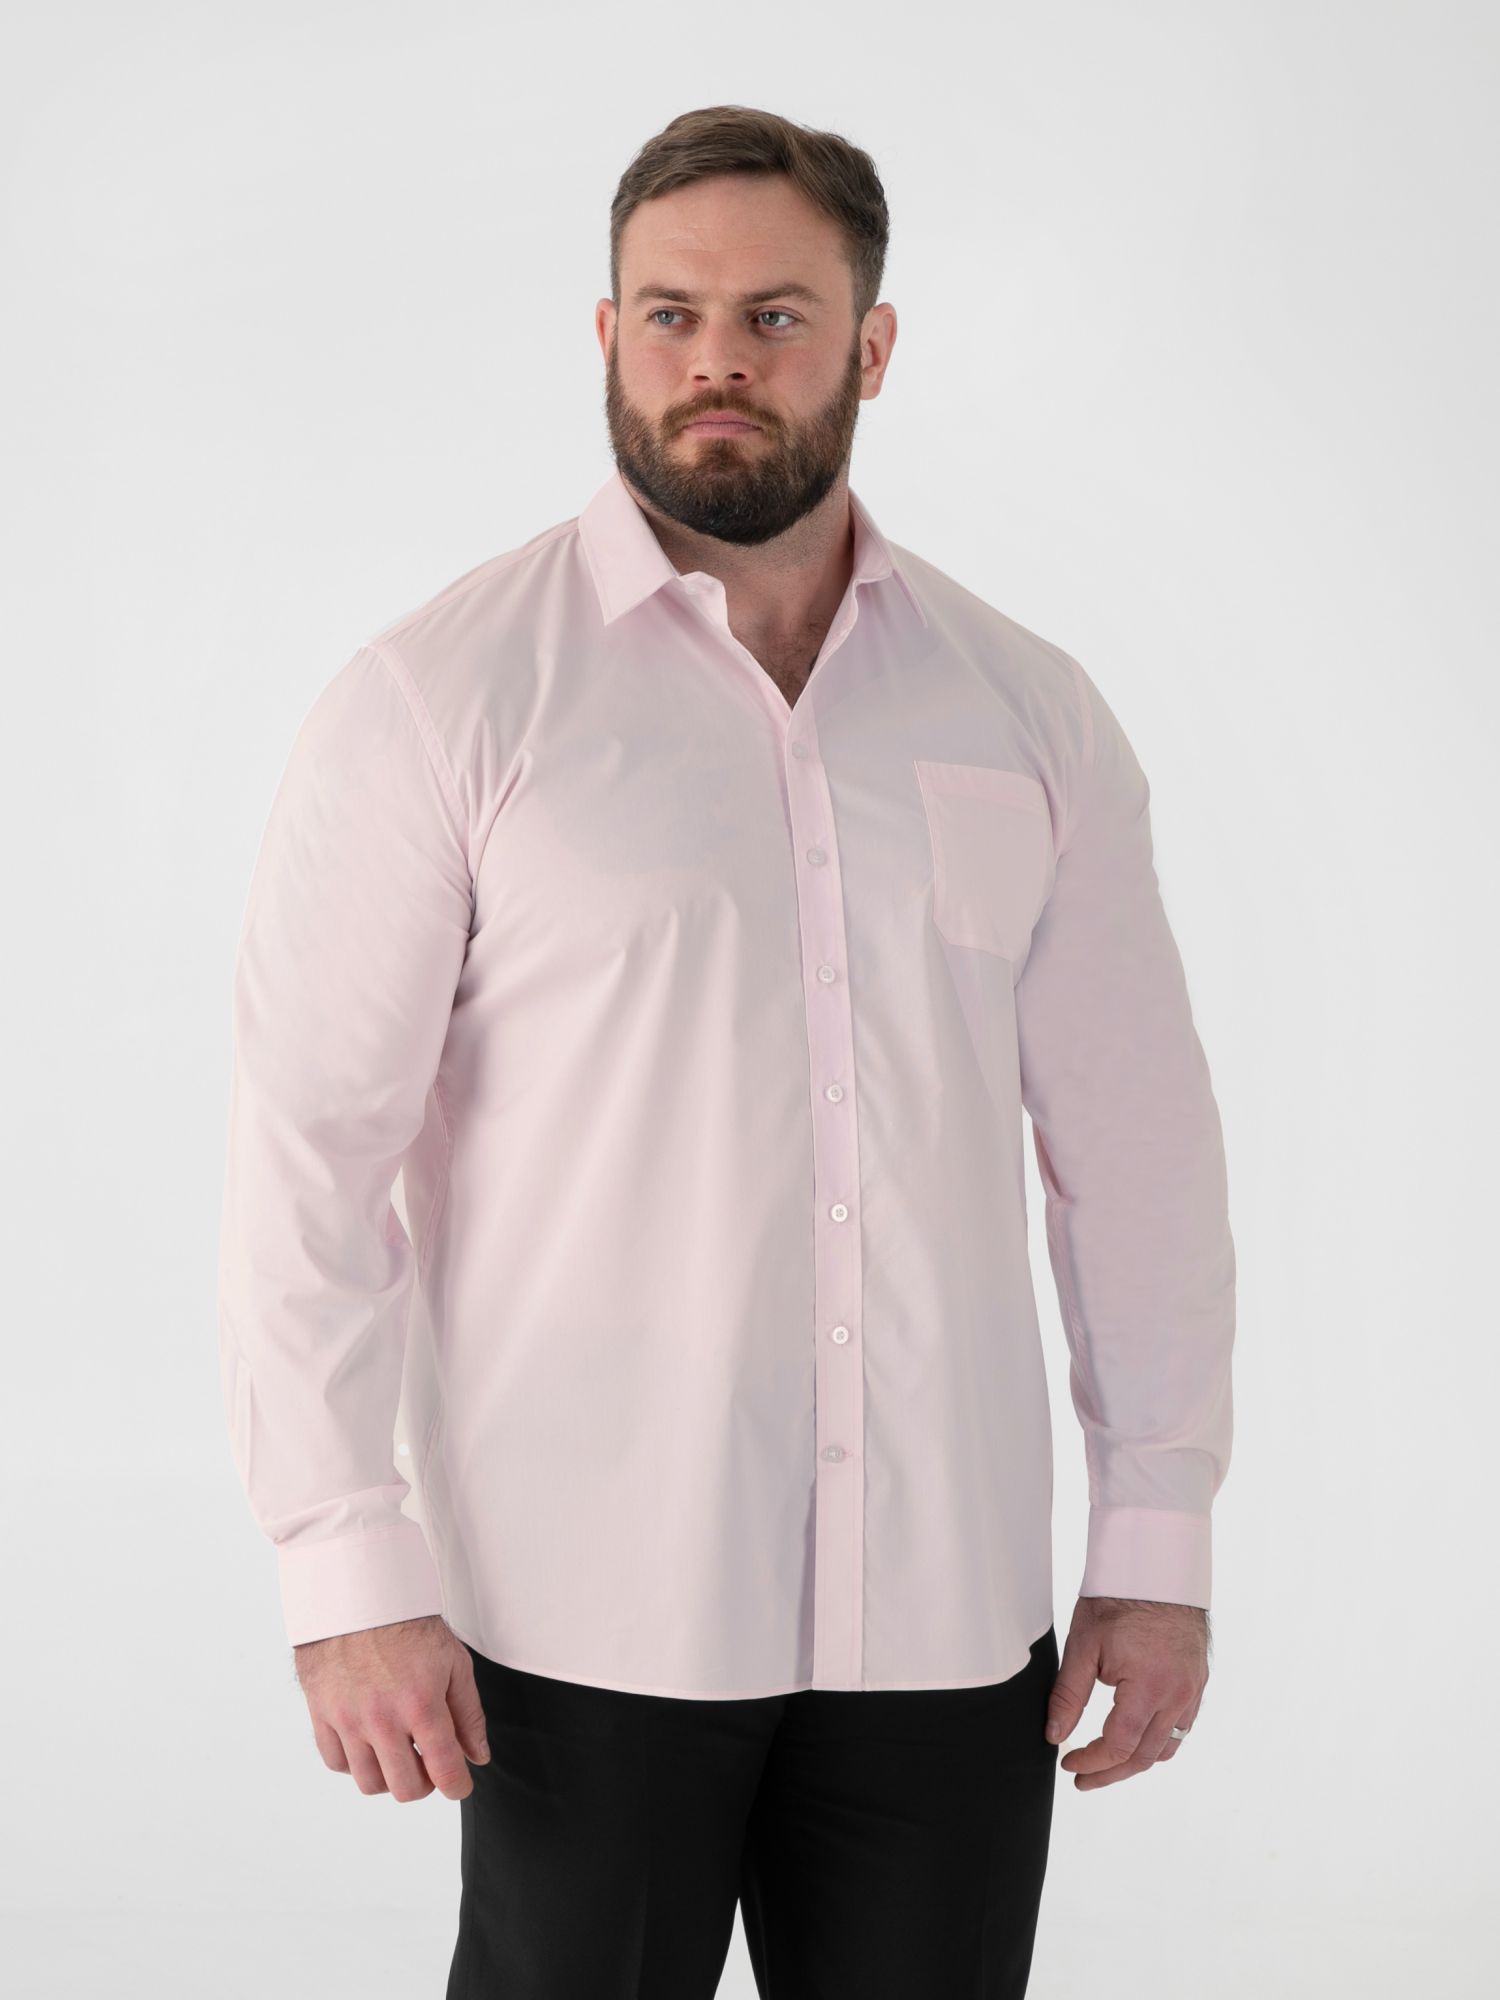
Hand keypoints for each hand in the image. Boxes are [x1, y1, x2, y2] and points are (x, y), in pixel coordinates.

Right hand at [293, 1613, 490, 1801]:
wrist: (359, 1595)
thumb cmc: (408, 1625)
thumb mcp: (454, 1662)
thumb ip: (468, 1714)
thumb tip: (477, 1756)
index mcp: (421, 1704)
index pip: (444, 1770)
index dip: (457, 1786)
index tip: (458, 1784)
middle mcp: (382, 1718)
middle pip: (405, 1788)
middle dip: (425, 1784)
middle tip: (429, 1763)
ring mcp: (348, 1719)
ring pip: (369, 1783)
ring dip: (389, 1776)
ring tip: (399, 1752)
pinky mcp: (321, 1714)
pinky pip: (336, 1763)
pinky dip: (354, 1762)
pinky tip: (369, 1742)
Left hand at [1044, 1596, 1208, 1790]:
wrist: (1157, 1568)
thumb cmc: (1119, 1600)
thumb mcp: (1084, 1646)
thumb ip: (1068, 1695)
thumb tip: (1054, 1735)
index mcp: (1148, 1687)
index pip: (1119, 1746)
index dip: (1091, 1762)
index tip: (1068, 1762)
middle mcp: (1177, 1695)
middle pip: (1145, 1756)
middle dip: (1110, 1772)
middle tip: (1082, 1777)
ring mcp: (1192, 1691)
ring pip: (1167, 1747)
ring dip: (1136, 1762)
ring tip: (1107, 1765)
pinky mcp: (1198, 1683)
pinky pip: (1181, 1728)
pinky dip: (1158, 1742)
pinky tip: (1136, 1739)